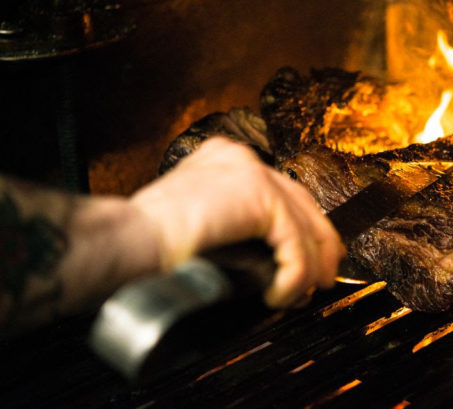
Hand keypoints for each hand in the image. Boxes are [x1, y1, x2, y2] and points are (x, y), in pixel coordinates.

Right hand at [130, 137, 344, 306]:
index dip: (304, 230)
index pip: (282, 194)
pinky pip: (295, 244)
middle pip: (302, 203)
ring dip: (307, 270)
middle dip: (318, 248)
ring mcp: (251, 171)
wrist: (127, 243)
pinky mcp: (258, 194)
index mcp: (225, 161)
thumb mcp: (204, 228)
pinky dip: (293, 277)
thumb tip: (274, 260)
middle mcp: (241, 158)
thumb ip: (239, 231)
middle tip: (321, 280)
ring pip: (303, 225)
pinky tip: (278, 294)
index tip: (313, 262)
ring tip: (296, 297)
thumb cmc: (150, 245)